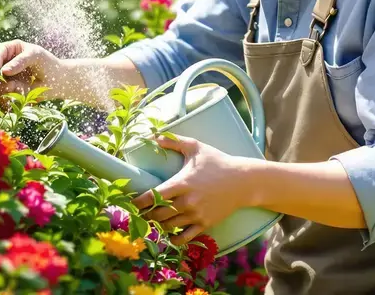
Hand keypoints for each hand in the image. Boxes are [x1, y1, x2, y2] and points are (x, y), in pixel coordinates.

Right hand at [0, 40, 67, 104]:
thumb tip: (4, 71)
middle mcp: (6, 62)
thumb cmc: (48, 63)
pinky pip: (2, 93)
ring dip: (1, 88)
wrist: (58, 81)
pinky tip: (17, 95)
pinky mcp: (9, 89)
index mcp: (12, 48)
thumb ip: (20, 62)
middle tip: (3, 85)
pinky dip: (6, 95)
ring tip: (15, 89)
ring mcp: (6, 76)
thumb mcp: (36, 57)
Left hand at [131, 134, 254, 244]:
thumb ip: (173, 141)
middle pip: (158, 214)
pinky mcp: (205, 224)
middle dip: (145, 215)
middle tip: (138, 213)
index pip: (154, 196)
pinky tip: (168, 234)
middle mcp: (188, 201)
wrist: (243, 181)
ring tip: (151, 221)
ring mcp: (196, 215)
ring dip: (157, 225)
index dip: (139, 202)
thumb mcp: (196, 147)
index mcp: (182, 183)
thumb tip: (153, 136)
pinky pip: (185, 238)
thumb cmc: (218, 161)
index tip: (131, 203)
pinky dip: (173, 238)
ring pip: (169, 226)